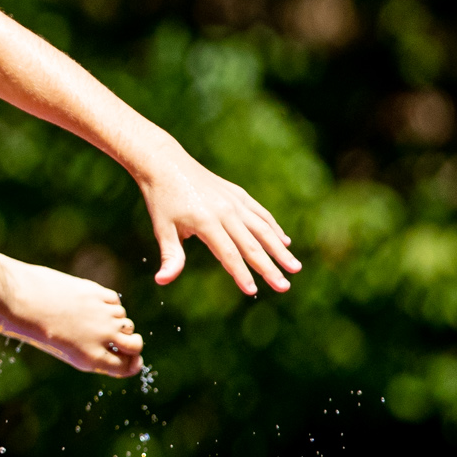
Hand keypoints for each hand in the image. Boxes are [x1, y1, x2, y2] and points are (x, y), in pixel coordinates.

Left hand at [138, 151, 300, 293]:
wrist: (166, 164)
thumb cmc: (162, 200)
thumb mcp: (162, 228)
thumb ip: (170, 256)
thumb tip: (162, 281)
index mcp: (206, 222)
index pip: (228, 254)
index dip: (240, 274)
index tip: (253, 291)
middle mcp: (226, 211)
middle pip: (252, 245)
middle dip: (269, 268)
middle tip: (284, 287)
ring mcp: (235, 201)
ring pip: (263, 229)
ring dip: (280, 249)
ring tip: (294, 267)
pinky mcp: (239, 194)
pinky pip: (261, 214)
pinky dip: (273, 228)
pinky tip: (284, 242)